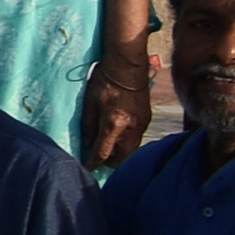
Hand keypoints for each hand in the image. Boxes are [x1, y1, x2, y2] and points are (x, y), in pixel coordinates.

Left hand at [80, 46, 155, 169]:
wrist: (128, 66)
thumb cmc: (104, 81)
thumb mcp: (90, 102)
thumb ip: (88, 125)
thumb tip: (87, 143)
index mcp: (113, 125)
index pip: (103, 152)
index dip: (94, 162)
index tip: (87, 168)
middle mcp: (130, 129)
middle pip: (121, 157)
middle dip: (110, 162)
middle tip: (99, 160)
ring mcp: (141, 125)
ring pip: (131, 150)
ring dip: (120, 154)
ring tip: (110, 152)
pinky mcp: (147, 119)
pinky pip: (137, 139)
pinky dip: (128, 144)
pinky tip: (120, 139)